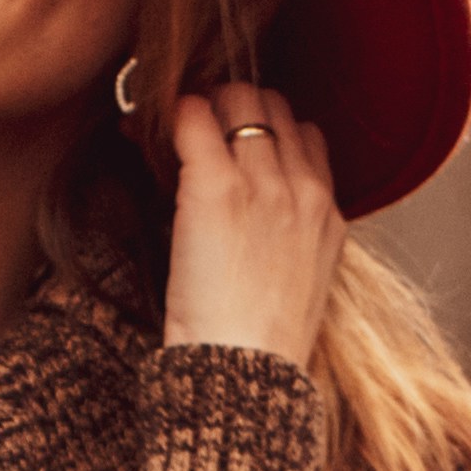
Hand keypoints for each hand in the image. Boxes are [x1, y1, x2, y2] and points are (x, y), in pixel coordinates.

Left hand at [156, 80, 342, 359]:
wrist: (247, 372)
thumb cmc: (260, 342)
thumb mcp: (298, 281)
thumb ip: (289, 234)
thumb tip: (252, 211)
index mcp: (327, 211)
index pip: (305, 133)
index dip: (264, 128)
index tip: (230, 140)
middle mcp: (302, 186)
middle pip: (273, 106)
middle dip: (233, 105)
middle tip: (194, 125)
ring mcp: (263, 182)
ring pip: (237, 99)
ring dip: (201, 105)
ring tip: (168, 127)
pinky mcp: (216, 186)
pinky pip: (194, 118)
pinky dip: (170, 115)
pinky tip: (143, 127)